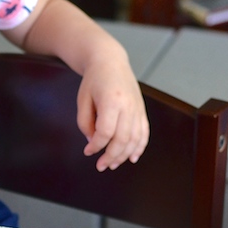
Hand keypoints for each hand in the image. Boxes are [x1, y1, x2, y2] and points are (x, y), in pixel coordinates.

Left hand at [76, 56, 149, 171]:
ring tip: (113, 164)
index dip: (96, 146)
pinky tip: (132, 157)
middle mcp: (128, 106)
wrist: (110, 62)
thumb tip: (94, 142)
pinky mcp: (142, 110)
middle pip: (122, 139)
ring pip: (135, 139)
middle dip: (111, 156)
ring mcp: (138, 108)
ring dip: (124, 155)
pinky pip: (144, 132)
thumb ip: (85, 123)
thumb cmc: (93, 80)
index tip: (88, 152)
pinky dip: (139, 147)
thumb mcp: (82, 100)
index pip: (105, 132)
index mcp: (111, 101)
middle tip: (101, 166)